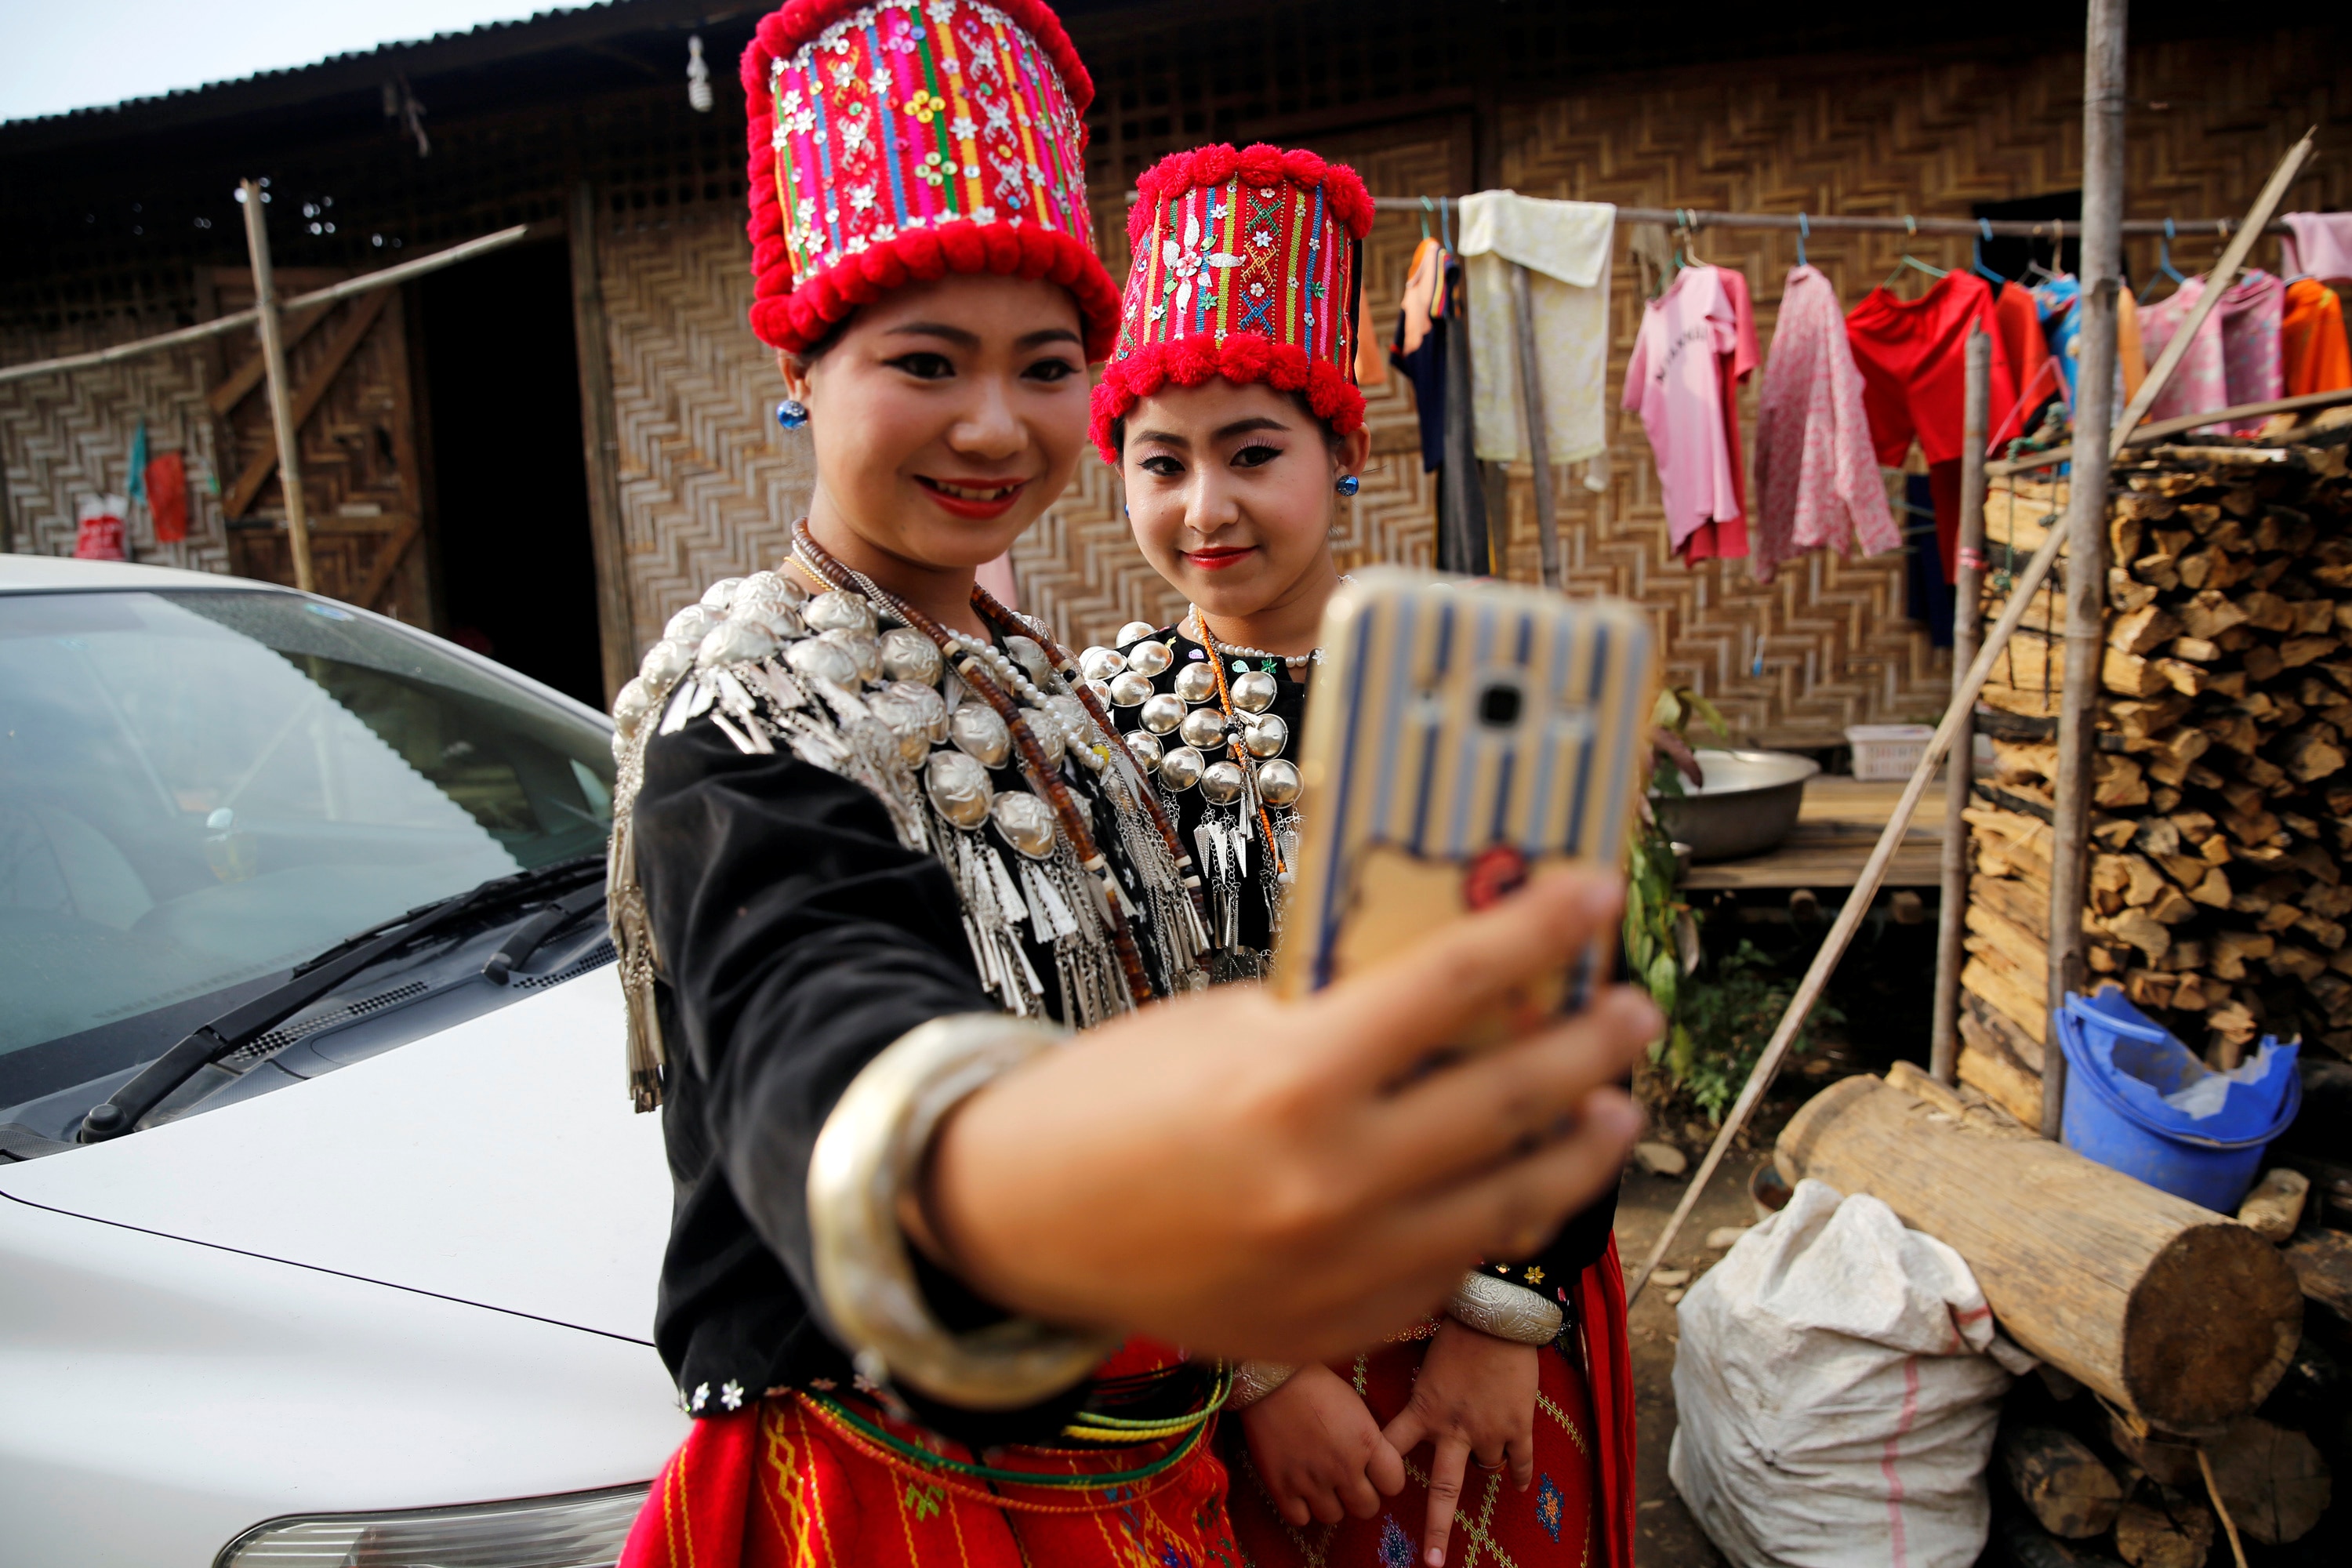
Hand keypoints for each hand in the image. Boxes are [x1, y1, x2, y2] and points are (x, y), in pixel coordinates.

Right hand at [923, 868, 1651, 1363]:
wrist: (1022, 1223)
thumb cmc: (1114, 1100)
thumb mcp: (1228, 1021)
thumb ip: (1338, 1013)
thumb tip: (1454, 983)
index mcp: (1295, 1080)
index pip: (1457, 985)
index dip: (1540, 929)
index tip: (1594, 891)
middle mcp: (1334, 1182)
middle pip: (1513, 1100)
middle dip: (1592, 1047)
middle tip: (1632, 1012)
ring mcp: (1346, 1269)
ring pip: (1511, 1203)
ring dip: (1576, 1149)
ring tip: (1611, 1111)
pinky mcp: (1342, 1328)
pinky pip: (1452, 1269)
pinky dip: (1492, 1220)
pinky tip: (1513, 1185)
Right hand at [1238, 1363, 1404, 1526]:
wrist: (1270, 1380)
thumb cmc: (1314, 1384)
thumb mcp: (1355, 1407)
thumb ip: (1368, 1439)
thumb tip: (1371, 1462)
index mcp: (1366, 1442)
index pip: (1394, 1484)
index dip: (1385, 1480)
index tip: (1374, 1472)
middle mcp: (1344, 1467)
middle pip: (1367, 1509)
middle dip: (1360, 1497)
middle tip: (1347, 1481)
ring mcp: (1312, 1481)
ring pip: (1334, 1517)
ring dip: (1330, 1503)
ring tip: (1320, 1483)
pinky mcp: (1281, 1487)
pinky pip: (1300, 1519)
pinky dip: (1301, 1509)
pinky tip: (1298, 1490)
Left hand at [1382, 1320, 1539, 1567]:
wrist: (1498, 1316)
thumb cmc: (1457, 1331)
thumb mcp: (1426, 1363)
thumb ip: (1422, 1392)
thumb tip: (1413, 1398)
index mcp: (1424, 1410)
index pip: (1391, 1446)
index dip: (1376, 1469)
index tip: (1365, 1492)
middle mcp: (1453, 1429)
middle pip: (1442, 1491)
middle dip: (1436, 1529)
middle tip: (1430, 1562)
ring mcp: (1488, 1431)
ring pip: (1487, 1469)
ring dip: (1485, 1464)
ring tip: (1484, 1447)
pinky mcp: (1518, 1425)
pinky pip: (1519, 1463)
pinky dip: (1519, 1475)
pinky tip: (1518, 1486)